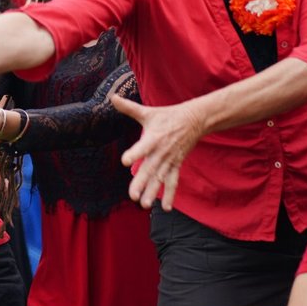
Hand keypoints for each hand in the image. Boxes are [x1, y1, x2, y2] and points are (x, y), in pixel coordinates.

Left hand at [112, 95, 207, 211]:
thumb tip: (112, 97)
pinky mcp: (176, 165)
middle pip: (150, 169)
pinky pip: (172, 182)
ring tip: (144, 205)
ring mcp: (169, 160)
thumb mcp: (148, 112)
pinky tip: (165, 208)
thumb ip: (128, 107)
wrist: (194, 120)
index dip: (134, 154)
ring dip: (153, 192)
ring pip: (160, 179)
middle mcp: (161, 152)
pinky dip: (169, 195)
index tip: (126, 162)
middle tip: (132, 196)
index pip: (142, 147)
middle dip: (141, 183)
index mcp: (153, 138)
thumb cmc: (167, 116)